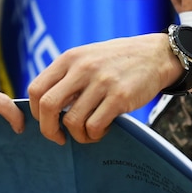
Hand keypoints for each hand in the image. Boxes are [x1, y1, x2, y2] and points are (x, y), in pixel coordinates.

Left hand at [27, 34, 175, 144]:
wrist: (156, 54)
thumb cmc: (117, 61)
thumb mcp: (86, 58)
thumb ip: (65, 76)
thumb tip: (43, 108)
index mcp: (69, 58)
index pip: (36, 89)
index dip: (35, 112)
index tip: (46, 122)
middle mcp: (82, 68)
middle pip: (48, 106)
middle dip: (48, 130)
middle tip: (59, 138)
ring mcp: (101, 82)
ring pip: (73, 121)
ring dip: (77, 135)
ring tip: (88, 134)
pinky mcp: (120, 97)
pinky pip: (95, 126)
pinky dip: (94, 135)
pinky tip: (102, 130)